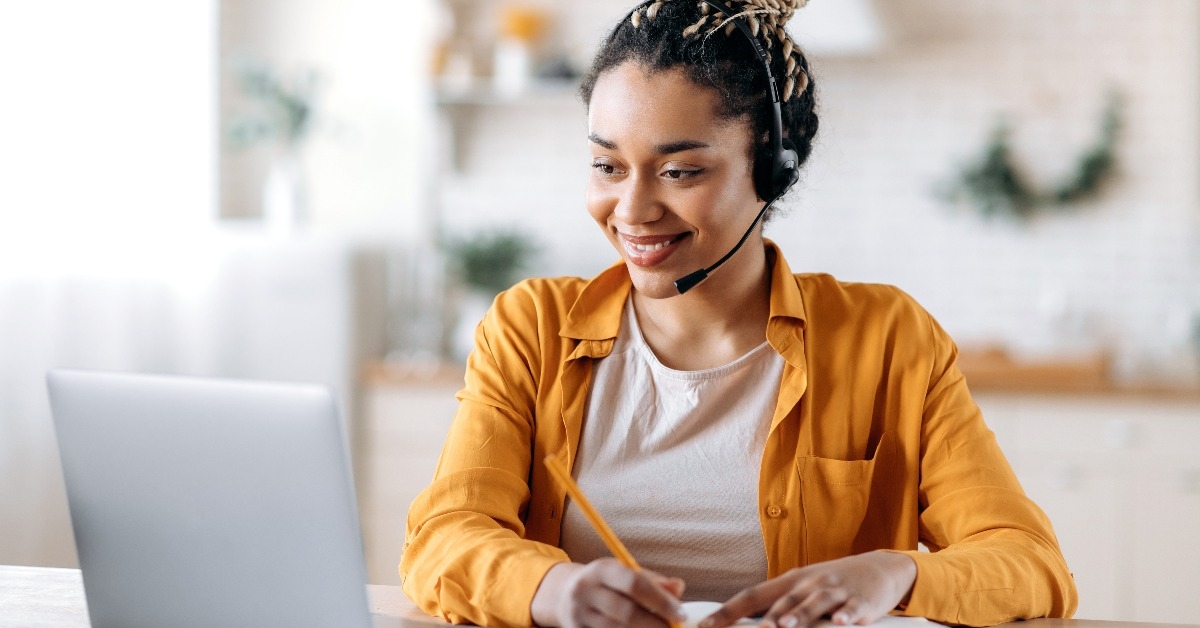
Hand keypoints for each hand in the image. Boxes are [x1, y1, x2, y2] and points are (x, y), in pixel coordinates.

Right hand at [531, 558, 686, 627]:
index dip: (660, 600)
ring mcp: (578, 615)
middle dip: (655, 624)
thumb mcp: (624, 574)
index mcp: (601, 570)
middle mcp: (586, 590)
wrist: (564, 595)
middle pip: (626, 612)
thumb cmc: (606, 584)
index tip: (681, 614)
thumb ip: (653, 581)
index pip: (633, 583)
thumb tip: (679, 588)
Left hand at [700, 551, 915, 627]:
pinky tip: (840, 622)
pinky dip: (845, 615)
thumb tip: (746, 625)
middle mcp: (809, 583)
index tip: (706, 625)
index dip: (729, 610)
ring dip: (799, 615)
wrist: (880, 568)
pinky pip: (852, 608)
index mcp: (790, 582)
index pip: (753, 595)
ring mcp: (835, 590)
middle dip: (766, 617)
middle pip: (784, 600)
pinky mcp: (861, 600)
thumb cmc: (833, 584)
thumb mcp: (804, 590)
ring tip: (784, 626)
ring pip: (815, 602)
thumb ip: (778, 607)